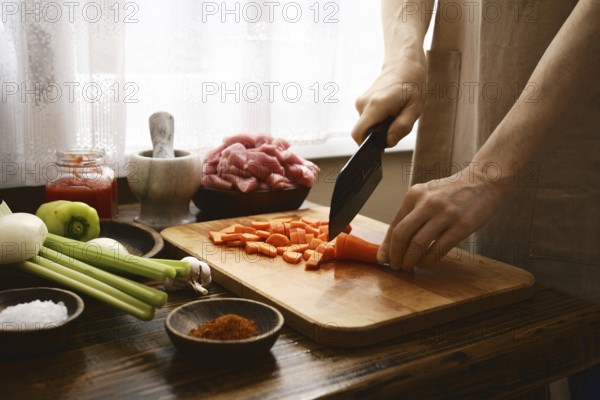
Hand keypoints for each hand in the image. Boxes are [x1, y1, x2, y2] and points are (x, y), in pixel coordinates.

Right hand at [351, 55, 425, 147]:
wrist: (404, 65)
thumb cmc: (412, 86)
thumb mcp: (415, 109)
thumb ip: (401, 128)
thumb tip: (388, 143)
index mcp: (376, 105)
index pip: (358, 134)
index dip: (366, 145)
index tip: (379, 146)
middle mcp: (364, 103)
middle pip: (362, 132)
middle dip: (376, 136)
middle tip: (394, 127)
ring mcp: (360, 102)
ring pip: (365, 126)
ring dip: (378, 128)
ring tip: (394, 116)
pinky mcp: (361, 102)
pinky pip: (366, 120)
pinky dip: (376, 121)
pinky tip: (389, 112)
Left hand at [378, 167, 509, 270]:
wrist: (485, 180)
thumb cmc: (452, 192)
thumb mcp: (427, 195)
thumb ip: (410, 215)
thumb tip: (391, 243)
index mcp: (415, 194)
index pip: (394, 225)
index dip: (387, 246)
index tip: (383, 259)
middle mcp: (428, 202)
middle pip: (402, 235)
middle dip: (395, 255)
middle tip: (396, 266)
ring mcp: (446, 214)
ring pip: (418, 244)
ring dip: (410, 260)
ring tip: (409, 266)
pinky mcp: (462, 226)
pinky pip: (439, 249)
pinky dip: (428, 260)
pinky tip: (425, 263)